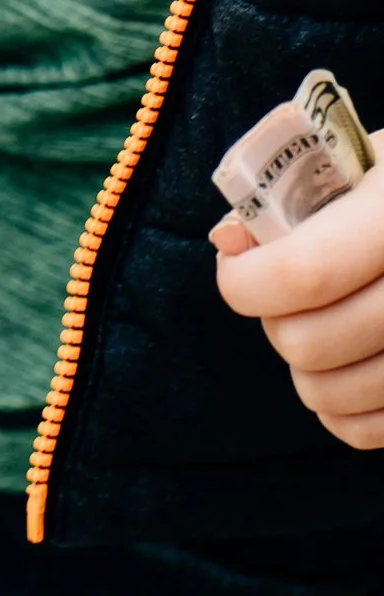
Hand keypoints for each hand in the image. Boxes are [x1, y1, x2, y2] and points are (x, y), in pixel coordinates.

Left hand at [213, 159, 383, 446]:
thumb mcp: (362, 164)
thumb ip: (289, 194)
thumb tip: (228, 241)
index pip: (303, 275)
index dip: (247, 280)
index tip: (236, 266)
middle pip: (307, 343)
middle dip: (276, 321)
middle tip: (287, 295)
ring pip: (329, 396)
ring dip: (306, 368)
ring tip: (319, 326)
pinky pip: (367, 431)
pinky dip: (342, 409)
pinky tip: (347, 367)